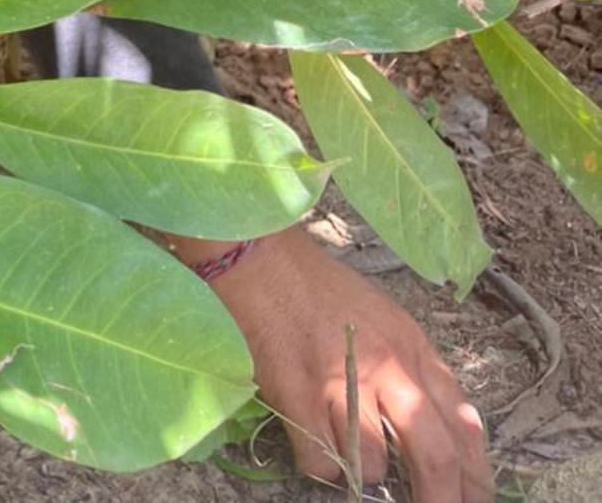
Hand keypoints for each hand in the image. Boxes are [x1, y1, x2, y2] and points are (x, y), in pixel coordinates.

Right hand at [206, 228, 492, 502]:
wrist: (263, 262)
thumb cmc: (326, 291)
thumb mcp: (390, 321)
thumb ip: (424, 372)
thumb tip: (464, 430)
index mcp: (413, 349)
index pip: (463, 427)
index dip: (477, 478)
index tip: (476, 502)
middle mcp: (386, 369)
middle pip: (435, 458)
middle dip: (441, 500)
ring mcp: (342, 387)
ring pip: (373, 469)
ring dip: (363, 469)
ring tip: (345, 440)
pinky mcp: (299, 400)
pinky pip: (321, 464)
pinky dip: (319, 462)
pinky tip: (314, 436)